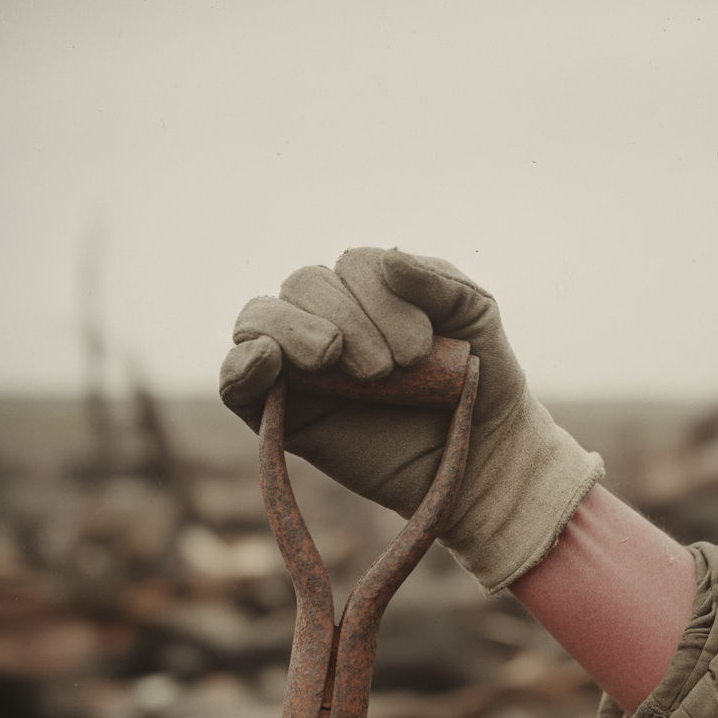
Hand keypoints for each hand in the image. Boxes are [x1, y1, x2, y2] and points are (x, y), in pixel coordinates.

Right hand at [220, 247, 602, 591]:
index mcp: (370, 292)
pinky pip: (236, 382)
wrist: (481, 460)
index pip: (350, 266)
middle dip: (349, 319)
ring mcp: (300, 368)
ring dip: (296, 330)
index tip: (422, 349)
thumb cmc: (479, 383)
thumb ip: (438, 280)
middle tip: (394, 368)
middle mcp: (328, 321)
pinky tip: (267, 359)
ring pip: (260, 319)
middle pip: (303, 285)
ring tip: (336, 361)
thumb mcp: (476, 317)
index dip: (379, 296)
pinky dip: (242, 363)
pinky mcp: (281, 417)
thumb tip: (387, 257)